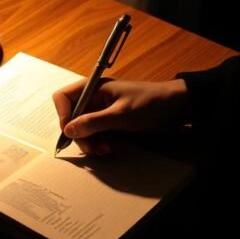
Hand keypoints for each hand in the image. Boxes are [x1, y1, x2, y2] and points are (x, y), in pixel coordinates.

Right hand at [52, 78, 188, 154]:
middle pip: (73, 119)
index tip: (71, 132)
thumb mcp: (120, 115)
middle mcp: (94, 99)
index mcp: (93, 88)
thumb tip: (68, 130)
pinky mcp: (112, 123)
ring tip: (108, 150)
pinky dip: (103, 144)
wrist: (177, 107)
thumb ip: (93, 122)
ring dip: (93, 143)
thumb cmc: (149, 104)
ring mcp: (103, 111)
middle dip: (81, 136)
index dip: (62, 115)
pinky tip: (114, 148)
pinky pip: (98, 135)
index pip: (63, 98)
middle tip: (95, 149)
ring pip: (85, 131)